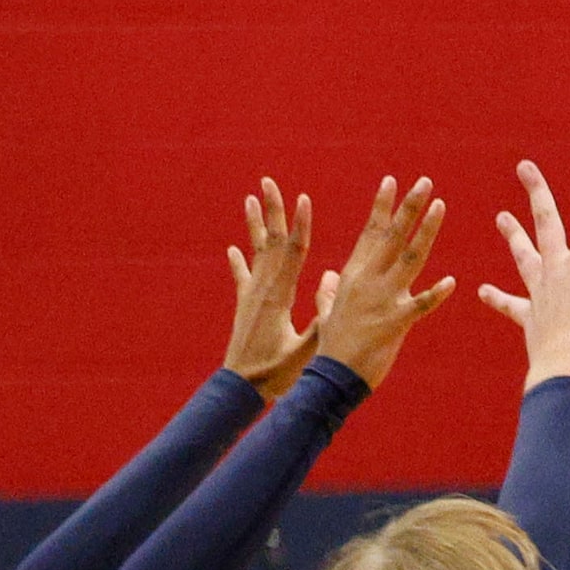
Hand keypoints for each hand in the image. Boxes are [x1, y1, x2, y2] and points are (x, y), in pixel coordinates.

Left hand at [222, 179, 339, 401]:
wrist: (239, 387)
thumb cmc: (274, 374)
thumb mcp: (302, 352)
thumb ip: (319, 326)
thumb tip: (338, 299)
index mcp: (279, 296)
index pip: (293, 253)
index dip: (299, 226)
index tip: (304, 199)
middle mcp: (263, 288)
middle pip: (271, 242)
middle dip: (273, 211)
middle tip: (269, 182)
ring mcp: (250, 295)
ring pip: (256, 251)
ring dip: (254, 224)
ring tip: (250, 198)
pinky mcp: (244, 305)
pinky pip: (241, 277)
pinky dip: (238, 262)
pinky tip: (232, 249)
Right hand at [314, 176, 455, 389]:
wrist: (330, 376)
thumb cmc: (330, 347)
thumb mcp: (327, 313)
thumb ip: (327, 292)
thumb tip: (324, 276)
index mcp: (352, 275)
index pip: (370, 232)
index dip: (383, 207)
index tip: (392, 180)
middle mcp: (367, 280)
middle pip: (392, 235)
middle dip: (408, 207)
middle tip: (424, 181)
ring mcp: (381, 299)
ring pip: (409, 258)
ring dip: (426, 230)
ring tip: (440, 206)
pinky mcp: (394, 323)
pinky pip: (420, 305)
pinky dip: (436, 294)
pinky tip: (453, 282)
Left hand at [480, 149, 569, 391]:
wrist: (564, 371)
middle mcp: (558, 270)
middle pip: (546, 223)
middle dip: (538, 193)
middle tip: (524, 166)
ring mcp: (541, 293)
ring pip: (524, 257)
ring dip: (514, 236)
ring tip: (500, 217)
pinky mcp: (531, 318)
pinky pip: (511, 305)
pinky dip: (498, 298)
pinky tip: (482, 291)